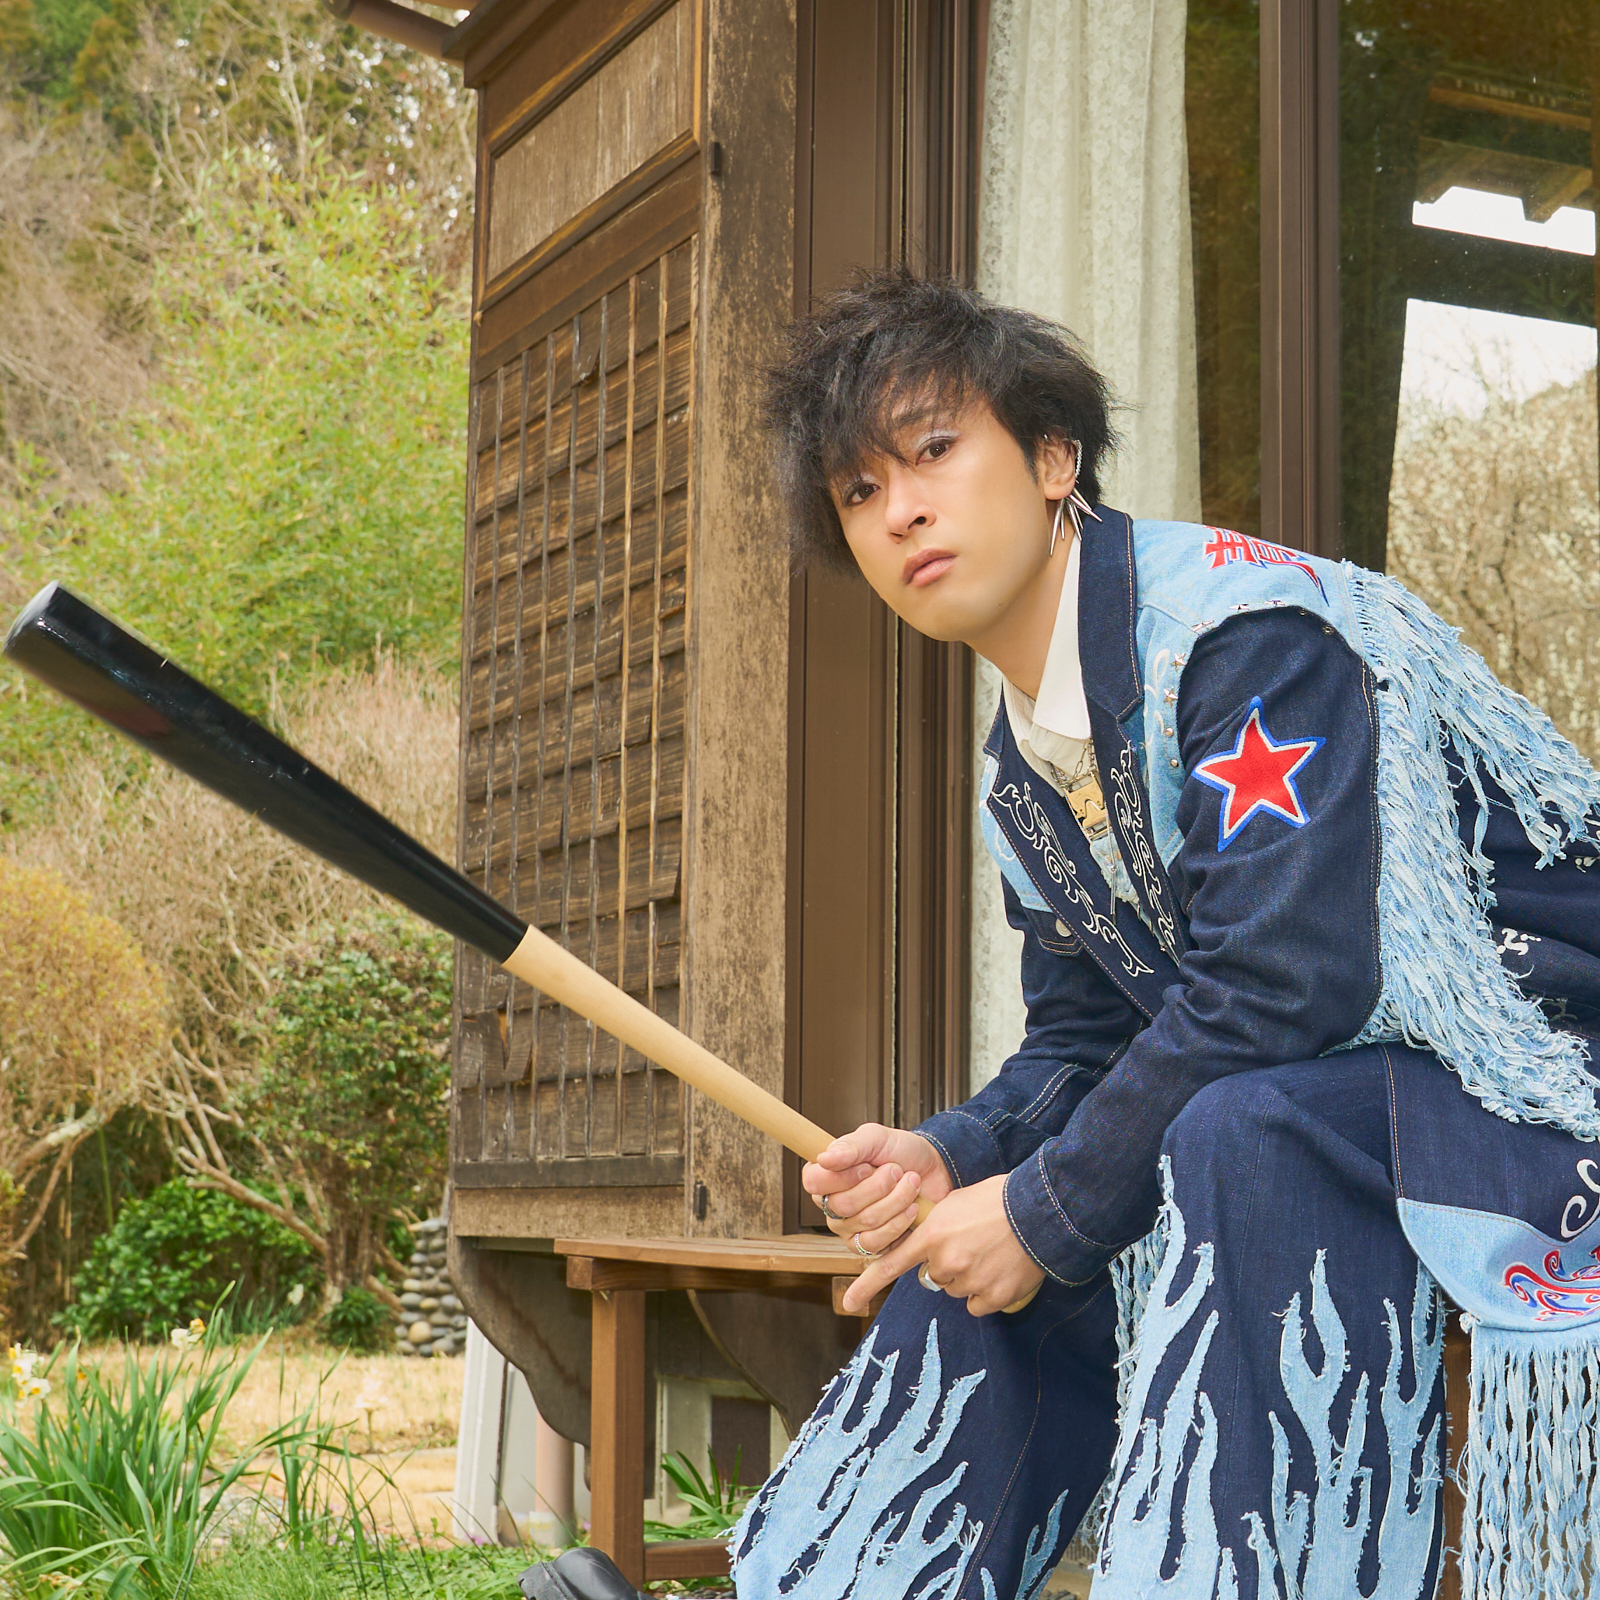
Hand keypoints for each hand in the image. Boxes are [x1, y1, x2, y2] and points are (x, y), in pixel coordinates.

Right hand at [802, 1124, 952, 1256]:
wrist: (932, 1170)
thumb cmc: (901, 1152)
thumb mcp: (877, 1138)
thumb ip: (850, 1146)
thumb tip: (824, 1159)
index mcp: (826, 1175)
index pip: (814, 1182)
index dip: (843, 1177)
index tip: (868, 1166)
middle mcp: (831, 1204)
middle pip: (843, 1204)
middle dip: (879, 1186)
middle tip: (897, 1170)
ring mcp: (848, 1229)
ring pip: (865, 1222)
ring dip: (895, 1200)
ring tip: (911, 1183)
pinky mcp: (868, 1247)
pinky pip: (876, 1243)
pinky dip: (899, 1222)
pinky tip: (912, 1208)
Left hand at [841, 1174, 1044, 1317]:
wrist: (1037, 1211)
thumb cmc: (997, 1200)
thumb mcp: (955, 1203)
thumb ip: (934, 1228)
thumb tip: (927, 1248)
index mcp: (932, 1234)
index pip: (891, 1263)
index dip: (867, 1285)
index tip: (849, 1303)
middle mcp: (945, 1261)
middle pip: (933, 1277)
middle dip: (947, 1265)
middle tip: (970, 1246)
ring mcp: (969, 1281)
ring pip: (957, 1290)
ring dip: (968, 1278)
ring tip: (990, 1253)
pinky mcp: (993, 1296)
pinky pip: (978, 1305)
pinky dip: (986, 1293)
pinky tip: (999, 1271)